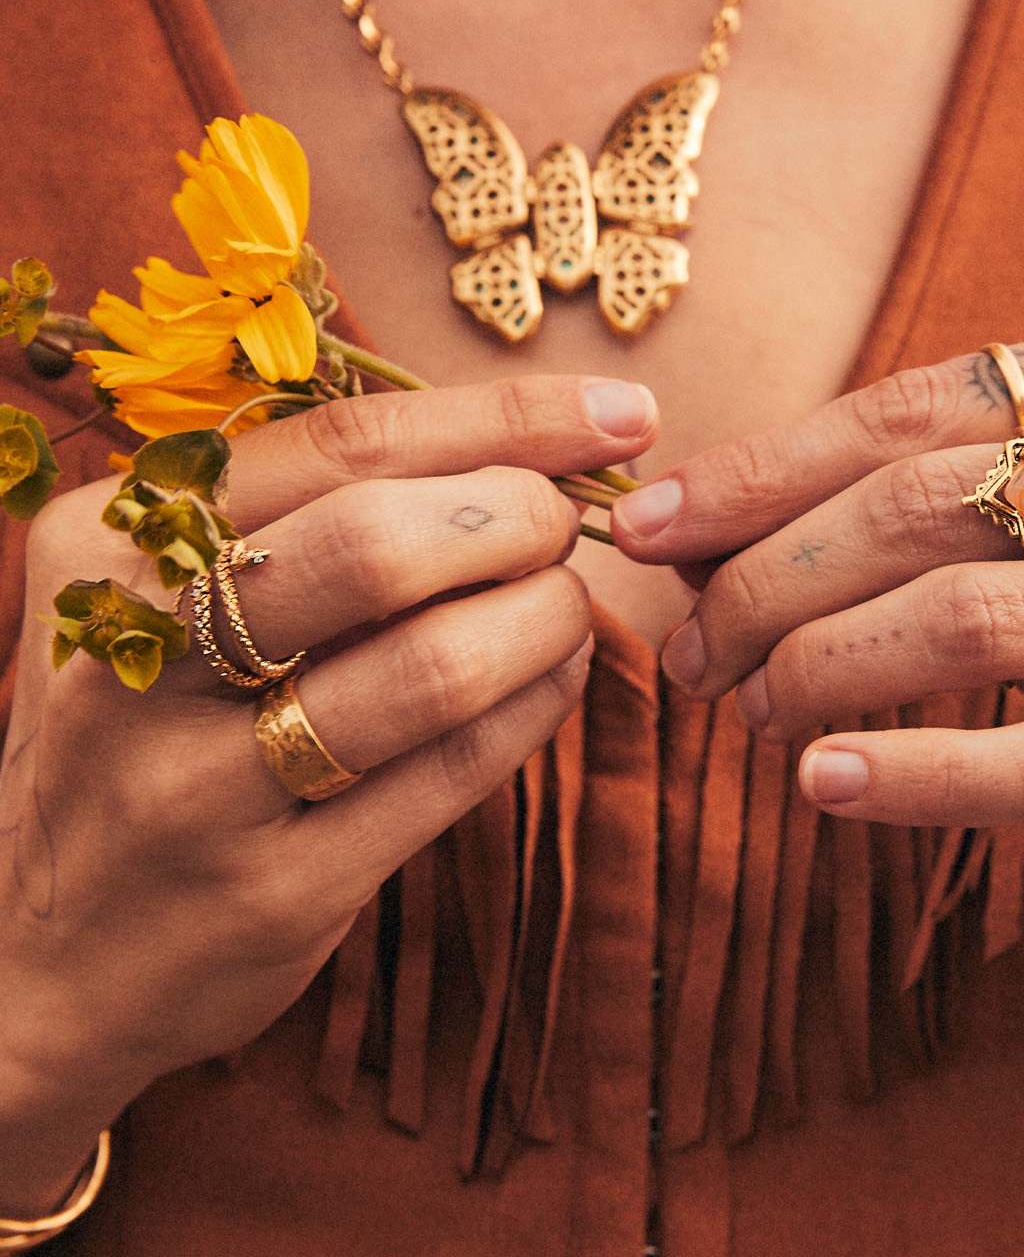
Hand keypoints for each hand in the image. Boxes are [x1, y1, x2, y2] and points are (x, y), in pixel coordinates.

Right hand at [0, 373, 657, 1145]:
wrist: (35, 959)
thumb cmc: (142, 730)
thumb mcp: (159, 594)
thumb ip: (299, 509)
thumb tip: (522, 439)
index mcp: (112, 541)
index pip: (340, 443)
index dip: (504, 418)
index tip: (616, 414)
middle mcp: (140, 657)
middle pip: (382, 545)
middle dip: (521, 516)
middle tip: (571, 523)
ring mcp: (198, 789)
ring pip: (432, 668)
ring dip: (544, 619)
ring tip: (567, 606)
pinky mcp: (272, 895)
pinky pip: (450, 775)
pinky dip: (534, 709)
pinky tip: (551, 679)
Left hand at [612, 309, 1023, 966]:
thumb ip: (939, 481)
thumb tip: (705, 518)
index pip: (914, 405)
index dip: (762, 470)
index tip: (649, 525)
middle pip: (925, 506)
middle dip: (771, 580)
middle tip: (690, 647)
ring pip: (965, 621)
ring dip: (819, 671)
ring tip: (743, 710)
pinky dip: (917, 775)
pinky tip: (823, 785)